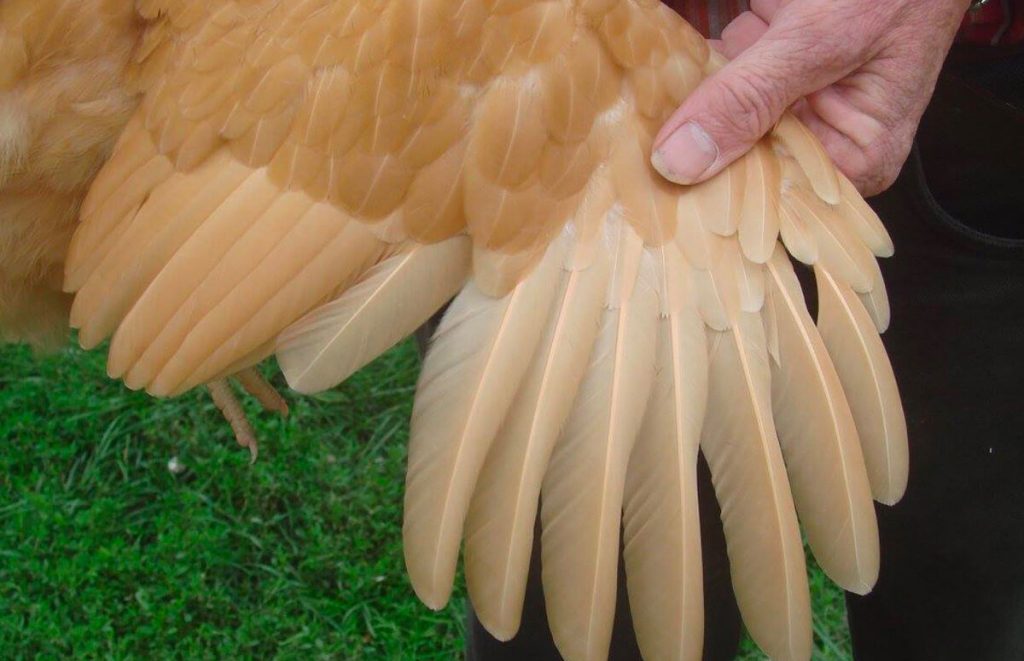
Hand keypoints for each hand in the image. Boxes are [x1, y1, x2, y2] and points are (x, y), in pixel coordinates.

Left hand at [651, 0, 970, 195]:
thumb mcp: (819, 41)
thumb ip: (749, 98)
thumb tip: (680, 162)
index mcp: (854, 156)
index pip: (771, 202)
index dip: (712, 203)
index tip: (656, 203)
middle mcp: (821, 135)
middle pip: (738, 164)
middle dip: (687, 156)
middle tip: (631, 163)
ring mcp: (791, 97)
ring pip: (719, 120)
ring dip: (677, 113)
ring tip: (627, 127)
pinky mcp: (767, 59)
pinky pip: (717, 77)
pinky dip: (685, 71)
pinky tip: (645, 82)